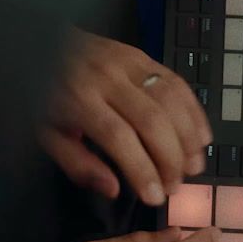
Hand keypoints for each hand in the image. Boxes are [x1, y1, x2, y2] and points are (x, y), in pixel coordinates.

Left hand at [39, 27, 212, 205]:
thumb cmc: (44, 95)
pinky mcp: (143, 56)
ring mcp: (128, 63)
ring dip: (188, 137)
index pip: (118, 137)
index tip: (154, 196)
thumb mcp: (46, 134)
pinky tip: (200, 137)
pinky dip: (193, 111)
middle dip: (169, 159)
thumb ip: (77, 164)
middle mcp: (107, 77)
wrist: (42, 45)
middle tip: (174, 186)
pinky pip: (177, 82)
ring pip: (171, 100)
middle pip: (151, 120)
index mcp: (78, 98)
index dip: (142, 170)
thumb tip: (112, 188)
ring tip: (193, 166)